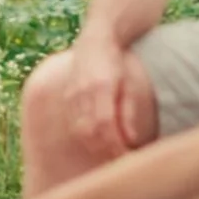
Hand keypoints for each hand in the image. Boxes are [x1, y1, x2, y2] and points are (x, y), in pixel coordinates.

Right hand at [64, 37, 139, 161]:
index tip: (128, 157)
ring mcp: (72, 93)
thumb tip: (130, 139)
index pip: (106, 127)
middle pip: (91, 133)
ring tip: (112, 154)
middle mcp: (83, 91)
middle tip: (122, 161)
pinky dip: (87, 136)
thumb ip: (128, 110)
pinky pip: (75, 123)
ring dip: (96, 147)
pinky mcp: (68, 96)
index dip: (116, 146)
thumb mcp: (130, 83)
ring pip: (81, 131)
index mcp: (101, 87)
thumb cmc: (120, 60)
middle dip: (106, 151)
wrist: (99, 37)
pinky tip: (99, 141)